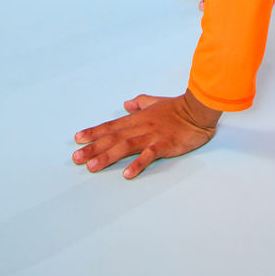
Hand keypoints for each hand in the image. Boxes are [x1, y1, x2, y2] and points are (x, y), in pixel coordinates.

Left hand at [73, 91, 218, 178]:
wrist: (198, 110)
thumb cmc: (177, 107)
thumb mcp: (156, 101)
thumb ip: (140, 103)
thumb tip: (127, 104)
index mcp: (138, 118)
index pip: (111, 126)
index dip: (94, 132)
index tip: (77, 139)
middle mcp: (141, 126)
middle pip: (113, 137)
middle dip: (93, 147)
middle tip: (76, 158)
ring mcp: (152, 136)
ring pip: (125, 146)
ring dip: (108, 156)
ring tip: (92, 166)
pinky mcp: (164, 145)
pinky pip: (149, 155)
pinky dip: (138, 164)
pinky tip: (127, 174)